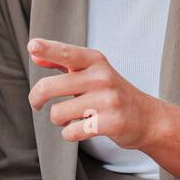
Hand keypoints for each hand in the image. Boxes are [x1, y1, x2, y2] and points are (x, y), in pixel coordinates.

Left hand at [26, 38, 161, 149]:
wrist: (147, 117)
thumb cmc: (111, 93)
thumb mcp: (91, 72)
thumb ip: (62, 63)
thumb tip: (34, 54)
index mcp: (95, 61)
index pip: (66, 53)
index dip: (47, 49)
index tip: (32, 45)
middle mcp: (101, 77)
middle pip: (49, 87)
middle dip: (36, 98)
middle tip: (36, 104)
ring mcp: (107, 100)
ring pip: (57, 113)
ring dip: (58, 120)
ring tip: (69, 118)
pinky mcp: (111, 123)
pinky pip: (71, 132)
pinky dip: (70, 133)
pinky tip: (81, 128)